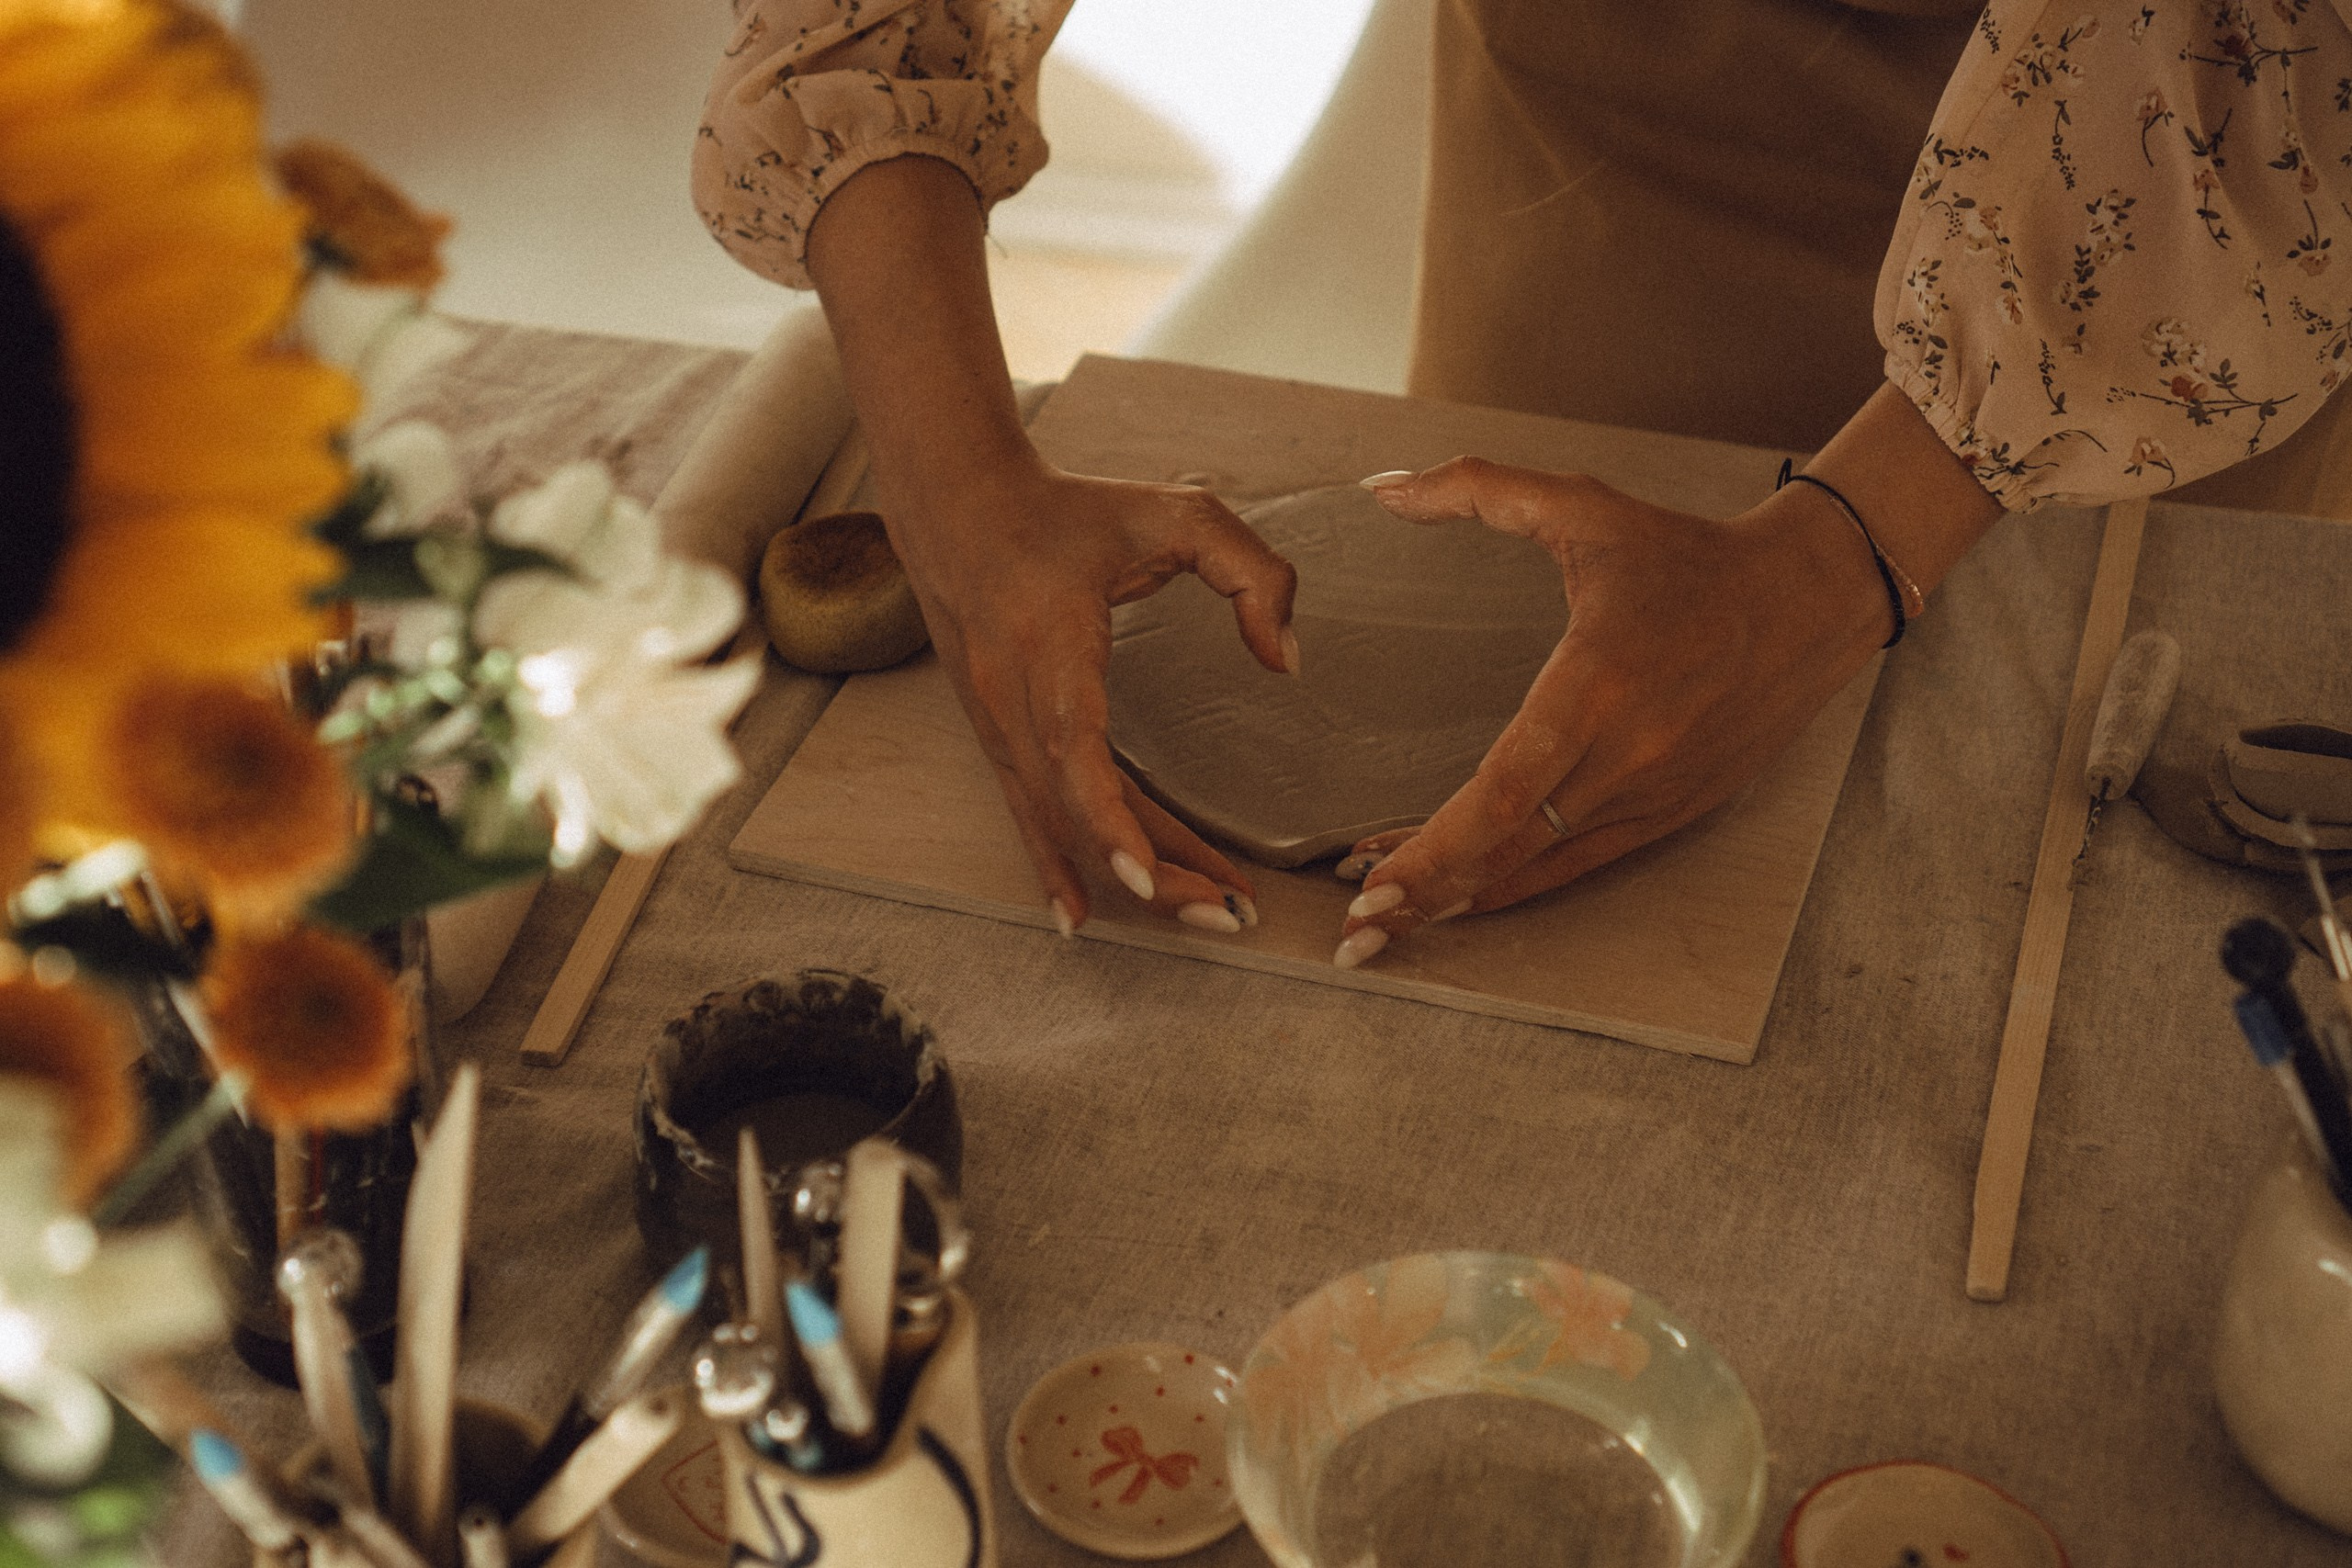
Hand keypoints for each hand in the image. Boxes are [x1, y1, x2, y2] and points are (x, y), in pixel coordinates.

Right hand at [802, 155, 1297, 933]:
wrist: (955, 502)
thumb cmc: (1068, 508)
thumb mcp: (1175, 512)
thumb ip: (1251, 572)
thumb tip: (1284, 660)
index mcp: (1050, 642)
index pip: (1075, 749)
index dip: (1110, 820)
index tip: (1147, 878)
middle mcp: (1009, 695)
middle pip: (1075, 810)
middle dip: (1155, 873)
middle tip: (1230, 913)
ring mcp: (993, 722)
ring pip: (1057, 822)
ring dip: (1128, 875)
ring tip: (1204, 912)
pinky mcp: (991, 734)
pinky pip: (1027, 813)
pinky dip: (1056, 866)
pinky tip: (1080, 916)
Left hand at [1330, 456, 1891, 965]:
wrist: (1810, 599)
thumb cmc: (1687, 556)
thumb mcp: (1582, 507)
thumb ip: (1476, 488)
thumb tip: (1384, 489)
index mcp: (1599, 683)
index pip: (1506, 789)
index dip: (1434, 846)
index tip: (1370, 877)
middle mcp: (1628, 754)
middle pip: (1510, 848)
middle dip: (1426, 893)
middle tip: (1356, 929)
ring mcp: (1653, 795)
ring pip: (1539, 868)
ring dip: (1460, 898)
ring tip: (1387, 921)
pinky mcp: (1672, 814)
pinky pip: (1579, 866)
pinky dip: (1515, 886)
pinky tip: (1460, 899)